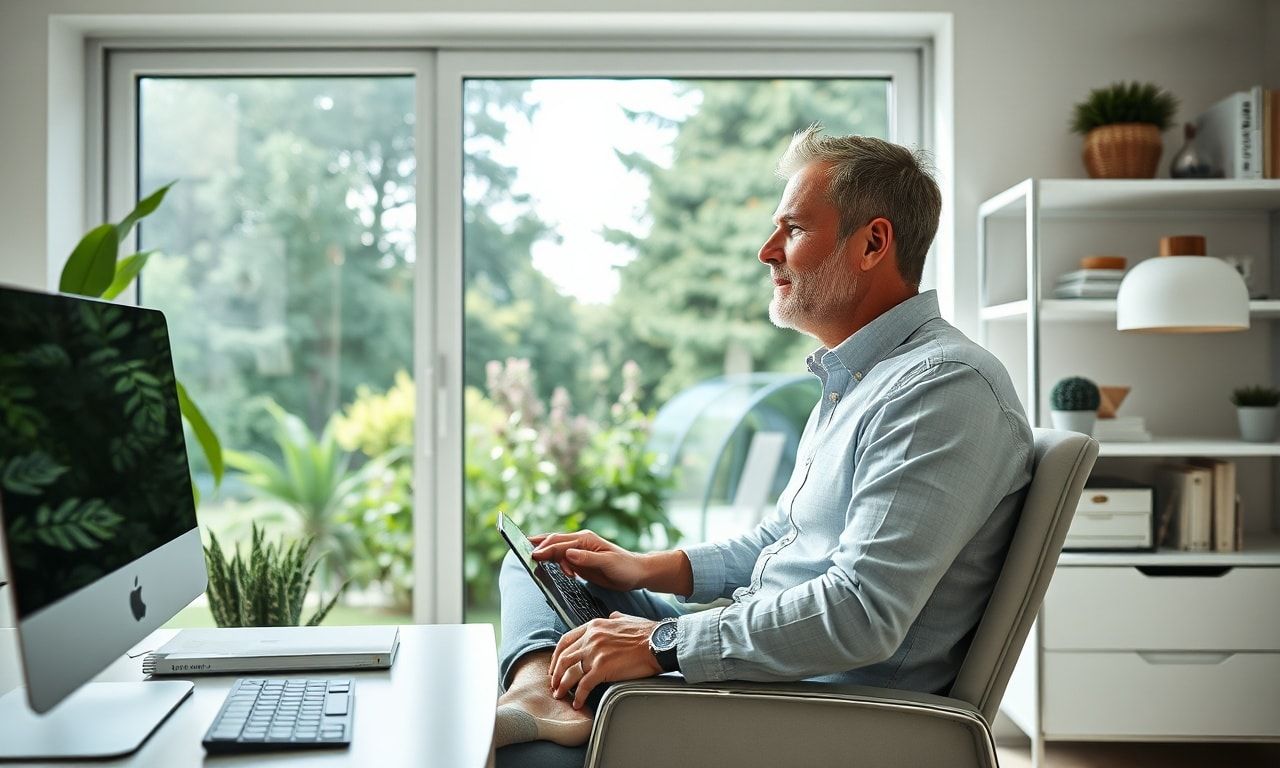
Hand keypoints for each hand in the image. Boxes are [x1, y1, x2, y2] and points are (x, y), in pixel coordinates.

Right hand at [530, 530, 647, 590]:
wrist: (636, 573)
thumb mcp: (608, 563)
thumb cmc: (625, 567)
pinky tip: (545, 564)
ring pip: (556, 549)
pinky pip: (561, 559)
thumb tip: (568, 553)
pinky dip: (552, 561)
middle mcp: (580, 542)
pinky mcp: (579, 561)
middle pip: (554, 542)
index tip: (533, 556)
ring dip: (545, 555)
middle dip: (539, 547)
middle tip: (524, 554)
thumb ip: (587, 558)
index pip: (560, 544)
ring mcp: (579, 551)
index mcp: (585, 539)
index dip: (546, 549)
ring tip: (532, 560)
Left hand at [549, 612, 661, 708]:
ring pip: (569, 672)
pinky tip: (578, 703)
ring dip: (562, 686)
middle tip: (554, 684)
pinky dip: (578, 696)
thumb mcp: (625, 618)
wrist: (658, 643)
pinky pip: (584, 685)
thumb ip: (614, 618)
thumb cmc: (646, 632)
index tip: (555, 666)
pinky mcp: (602, 668)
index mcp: (594, 626)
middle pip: (563, 657)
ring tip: (560, 695)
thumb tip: (612, 616)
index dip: (557, 655)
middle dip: (555, 673)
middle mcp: (591, 638)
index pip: (566, 640)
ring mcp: (595, 653)